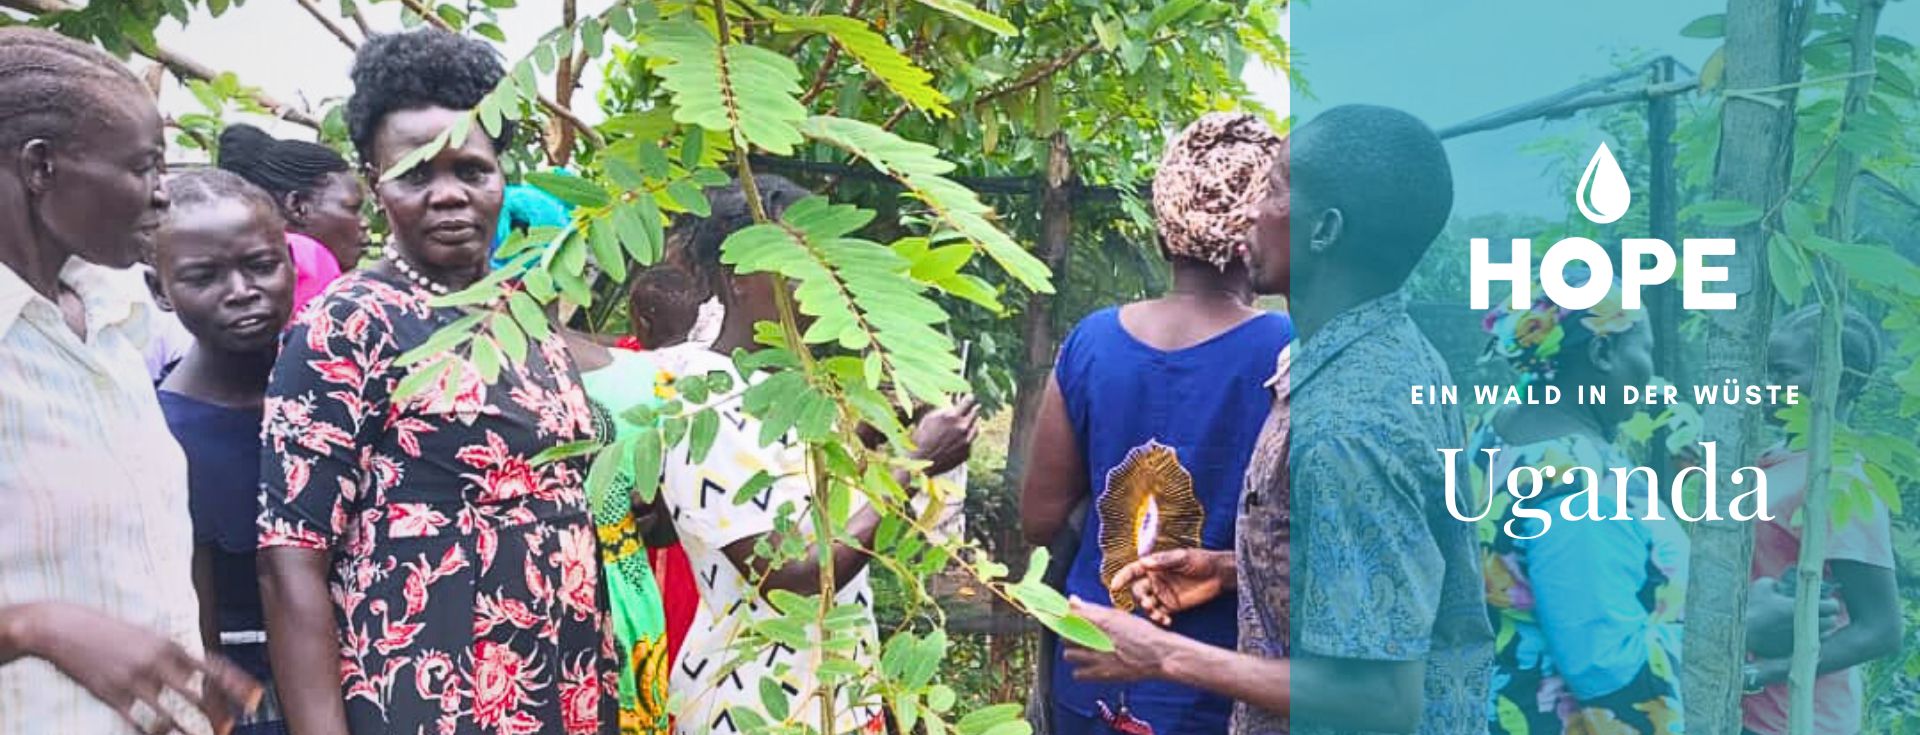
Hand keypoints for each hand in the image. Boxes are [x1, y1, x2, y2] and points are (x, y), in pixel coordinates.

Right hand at [13, 602, 260, 734]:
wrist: (63, 627)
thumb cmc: (109, 630)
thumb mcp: (147, 635)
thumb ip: (172, 654)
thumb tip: (196, 673)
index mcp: (169, 644)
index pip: (213, 667)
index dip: (237, 684)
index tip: (256, 698)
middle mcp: (156, 663)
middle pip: (197, 696)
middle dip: (217, 715)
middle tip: (231, 728)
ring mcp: (133, 681)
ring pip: (170, 716)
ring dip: (190, 732)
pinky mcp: (111, 695)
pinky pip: (138, 722)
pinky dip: (154, 734)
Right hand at [909, 396, 978, 475]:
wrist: (921, 463)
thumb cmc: (921, 438)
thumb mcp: (929, 418)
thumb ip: (944, 408)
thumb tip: (953, 400)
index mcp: (952, 417)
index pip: (969, 401)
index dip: (968, 398)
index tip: (969, 397)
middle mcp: (962, 428)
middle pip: (975, 413)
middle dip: (971, 410)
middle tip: (969, 409)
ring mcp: (966, 441)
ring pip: (976, 427)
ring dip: (972, 423)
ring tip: (967, 422)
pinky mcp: (967, 452)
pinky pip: (971, 441)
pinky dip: (967, 437)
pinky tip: (959, 438)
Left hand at [1062, 596, 1185, 682]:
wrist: (1159, 654)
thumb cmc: (1142, 632)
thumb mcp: (1118, 615)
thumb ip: (1092, 608)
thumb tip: (1072, 599)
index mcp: (1100, 620)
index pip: (1066, 615)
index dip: (1057, 615)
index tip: (1054, 615)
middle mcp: (1096, 637)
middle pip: (1064, 635)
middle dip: (1068, 634)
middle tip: (1078, 634)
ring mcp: (1097, 657)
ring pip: (1068, 654)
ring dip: (1074, 652)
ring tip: (1085, 650)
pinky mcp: (1101, 674)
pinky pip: (1077, 674)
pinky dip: (1081, 670)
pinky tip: (1090, 664)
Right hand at [1111, 549, 1237, 625]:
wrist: (1219, 574)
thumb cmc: (1201, 560)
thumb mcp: (1183, 557)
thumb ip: (1164, 561)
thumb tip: (1144, 563)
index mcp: (1154, 566)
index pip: (1133, 571)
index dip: (1122, 577)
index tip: (1114, 586)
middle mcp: (1154, 580)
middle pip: (1137, 591)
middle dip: (1139, 598)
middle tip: (1147, 603)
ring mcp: (1162, 594)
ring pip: (1146, 604)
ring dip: (1148, 611)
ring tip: (1157, 615)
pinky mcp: (1171, 606)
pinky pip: (1159, 614)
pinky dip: (1159, 619)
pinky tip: (1166, 622)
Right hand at [1746, 576, 1838, 658]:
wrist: (1742, 631)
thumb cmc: (1753, 607)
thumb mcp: (1763, 586)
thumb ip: (1777, 582)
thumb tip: (1781, 583)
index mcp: (1802, 608)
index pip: (1832, 606)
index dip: (1831, 603)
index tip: (1827, 602)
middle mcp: (1805, 625)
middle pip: (1831, 623)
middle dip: (1827, 617)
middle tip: (1819, 614)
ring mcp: (1801, 639)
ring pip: (1822, 636)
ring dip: (1819, 630)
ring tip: (1809, 625)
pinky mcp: (1795, 650)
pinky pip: (1808, 645)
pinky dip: (1807, 639)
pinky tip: (1798, 634)